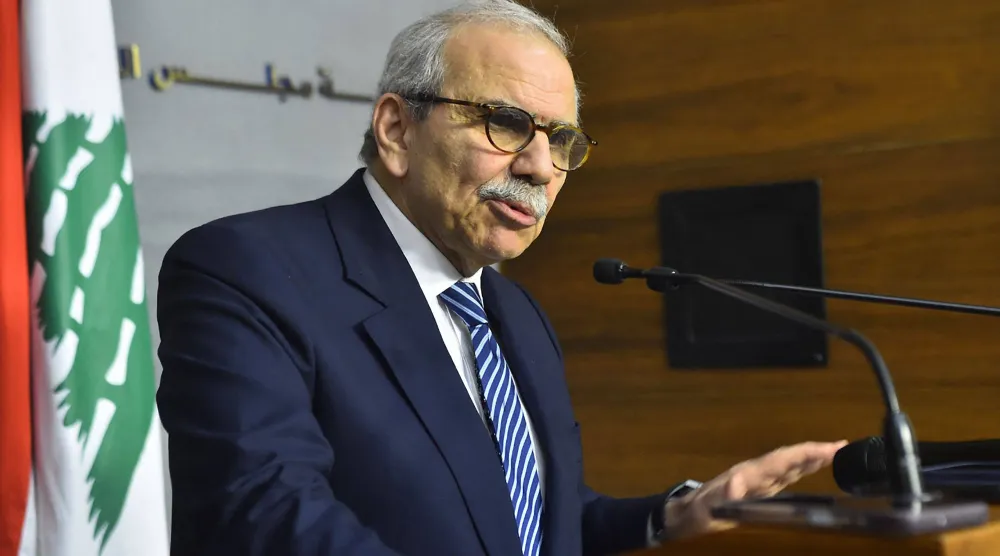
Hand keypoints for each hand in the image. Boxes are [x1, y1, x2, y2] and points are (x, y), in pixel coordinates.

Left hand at [663, 440, 847, 539]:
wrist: (685, 513)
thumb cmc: (697, 512)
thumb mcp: (707, 507)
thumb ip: (721, 495)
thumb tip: (735, 484)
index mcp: (747, 475)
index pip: (779, 460)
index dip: (803, 454)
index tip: (827, 448)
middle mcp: (755, 473)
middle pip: (788, 458)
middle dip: (814, 451)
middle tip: (842, 445)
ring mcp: (758, 480)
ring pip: (788, 464)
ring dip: (811, 457)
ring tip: (836, 451)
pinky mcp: (759, 488)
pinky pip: (785, 474)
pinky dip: (802, 467)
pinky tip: (814, 466)